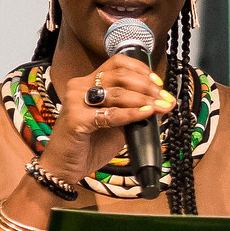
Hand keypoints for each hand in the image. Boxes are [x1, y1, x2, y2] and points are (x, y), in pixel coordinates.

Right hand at [39, 54, 175, 181]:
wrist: (65, 167)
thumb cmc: (89, 145)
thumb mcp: (117, 124)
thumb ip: (133, 110)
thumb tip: (160, 102)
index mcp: (88, 83)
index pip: (117, 63)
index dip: (141, 70)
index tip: (159, 83)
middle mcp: (79, 87)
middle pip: (120, 75)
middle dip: (148, 86)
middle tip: (165, 98)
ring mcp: (75, 101)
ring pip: (117, 92)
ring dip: (144, 99)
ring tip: (160, 107)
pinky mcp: (75, 119)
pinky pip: (110, 114)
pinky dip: (131, 114)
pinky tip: (146, 114)